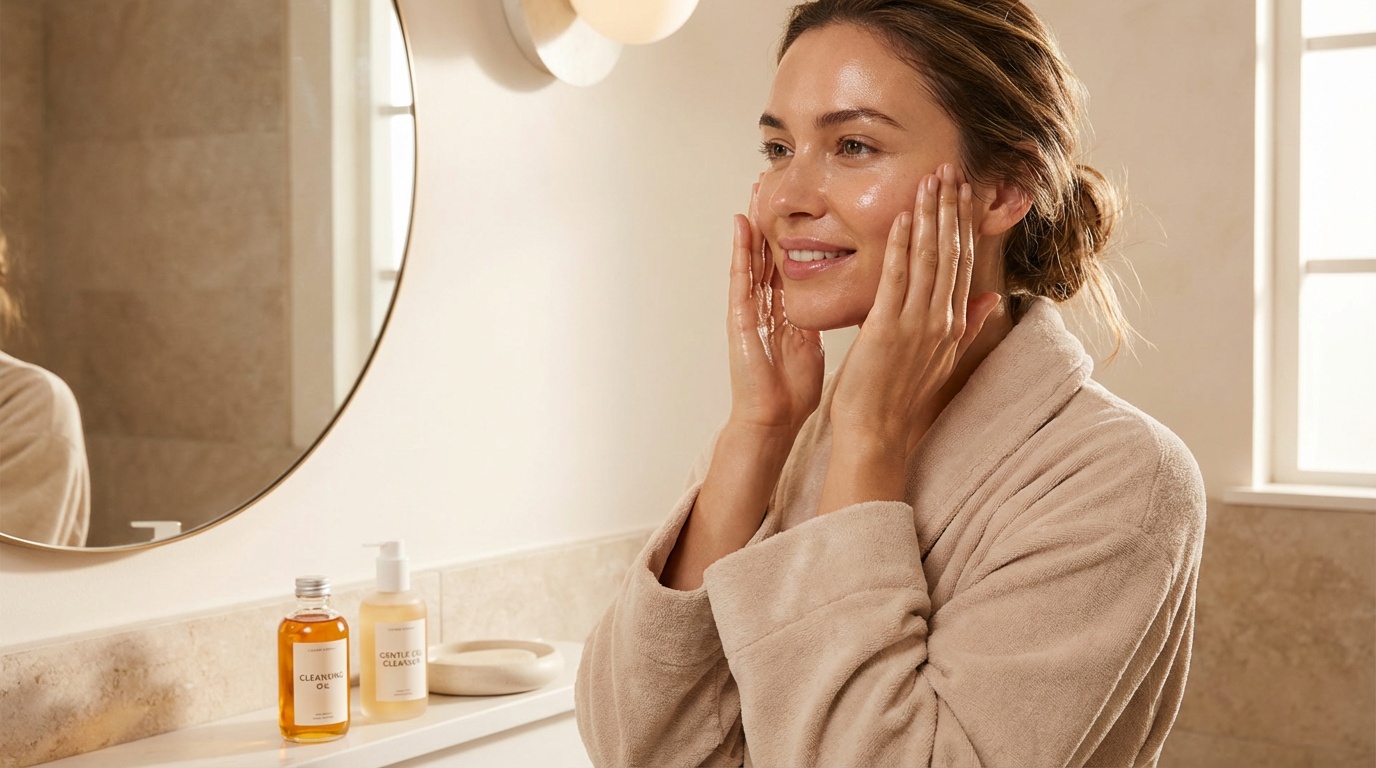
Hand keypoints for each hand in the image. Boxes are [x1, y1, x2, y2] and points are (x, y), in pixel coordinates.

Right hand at [725, 182, 824, 438]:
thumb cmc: (794, 390)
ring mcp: (748, 307)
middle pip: (769, 248)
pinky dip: (739, 250)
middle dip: (772, 214)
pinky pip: (739, 277)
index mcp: (785, 308)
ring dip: (753, 219)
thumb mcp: (813, 344)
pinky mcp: (739, 317)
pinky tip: (741, 224)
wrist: (773, 419)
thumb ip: (817, 320)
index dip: (798, 228)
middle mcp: (764, 303)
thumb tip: (842, 301)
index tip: (806, 197)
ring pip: (752, 254)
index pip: (791, 259)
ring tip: (756, 185)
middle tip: (775, 175)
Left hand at [823, 165, 1000, 505]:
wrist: (878, 431)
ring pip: (929, 259)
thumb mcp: (943, 358)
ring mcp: (917, 323)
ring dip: (930, 217)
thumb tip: (992, 298)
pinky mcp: (888, 328)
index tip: (965, 192)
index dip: (964, 224)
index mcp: (952, 323)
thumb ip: (967, 325)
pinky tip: (902, 218)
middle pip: (951, 253)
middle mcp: (941, 319)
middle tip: (951, 170)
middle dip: (951, 209)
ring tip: (932, 181)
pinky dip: (901, 246)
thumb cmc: (901, 396)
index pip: (963, 263)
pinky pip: (897, 279)